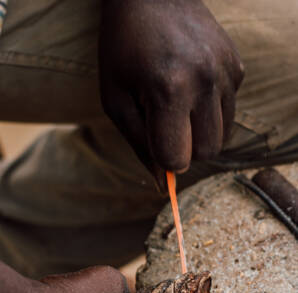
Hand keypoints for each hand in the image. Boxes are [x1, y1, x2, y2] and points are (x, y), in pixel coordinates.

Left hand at [99, 0, 243, 174]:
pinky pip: (229, 111)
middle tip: (164, 126)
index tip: (154, 145)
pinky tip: (192, 88)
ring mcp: (225, 71)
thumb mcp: (115, 100)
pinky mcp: (236, 66)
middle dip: (184, 150)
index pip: (177, 158)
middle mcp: (205, 81)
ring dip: (199, 133)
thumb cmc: (122, 49)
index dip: (163, 159)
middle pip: (206, 152)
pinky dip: (210, 112)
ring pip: (222, 136)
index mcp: (169, 91)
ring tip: (177, 107)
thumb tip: (161, 183)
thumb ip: (139, 145)